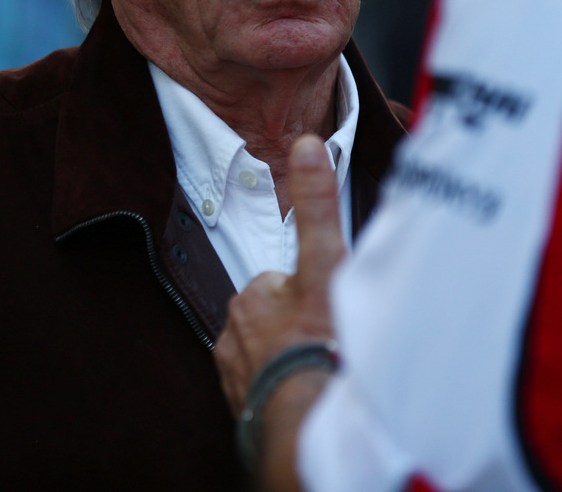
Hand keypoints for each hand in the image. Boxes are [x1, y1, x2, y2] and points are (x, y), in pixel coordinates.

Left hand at [215, 135, 346, 414]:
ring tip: (320, 365)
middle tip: (328, 336)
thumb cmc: (318, 341)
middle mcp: (233, 335)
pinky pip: (264, 388)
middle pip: (272, 318)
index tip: (324, 306)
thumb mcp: (326, 263)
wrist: (308, 417)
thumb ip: (317, 206)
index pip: (278, 283)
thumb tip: (307, 145)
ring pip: (267, 354)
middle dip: (296, 325)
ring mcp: (236, 374)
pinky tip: (307, 389)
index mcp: (252, 296)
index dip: (305, 291)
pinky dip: (283, 387)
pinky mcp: (243, 408)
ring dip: (290, 357)